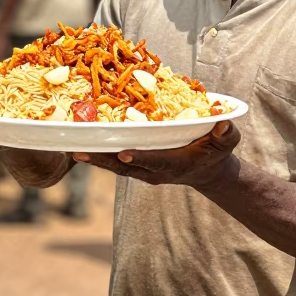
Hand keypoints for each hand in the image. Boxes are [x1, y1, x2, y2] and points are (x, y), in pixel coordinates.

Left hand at [72, 120, 240, 188]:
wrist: (206, 170)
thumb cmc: (216, 152)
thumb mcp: (226, 143)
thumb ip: (226, 134)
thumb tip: (224, 124)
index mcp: (175, 165)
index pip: (155, 161)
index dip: (140, 157)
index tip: (124, 152)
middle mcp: (154, 171)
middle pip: (125, 166)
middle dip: (102, 159)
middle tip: (79, 151)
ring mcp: (142, 170)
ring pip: (114, 164)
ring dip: (93, 157)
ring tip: (69, 148)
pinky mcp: (135, 165)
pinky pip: (113, 159)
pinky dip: (97, 151)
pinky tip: (78, 141)